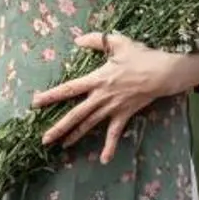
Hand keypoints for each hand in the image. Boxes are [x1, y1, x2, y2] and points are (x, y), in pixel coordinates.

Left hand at [31, 32, 198, 161]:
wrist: (163, 73)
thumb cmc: (141, 56)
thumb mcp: (118, 42)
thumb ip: (96, 40)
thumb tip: (77, 39)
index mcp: (97, 79)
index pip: (69, 89)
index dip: (51, 96)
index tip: (35, 103)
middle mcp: (101, 97)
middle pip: (75, 115)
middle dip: (59, 127)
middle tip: (44, 140)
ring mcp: (112, 108)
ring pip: (90, 125)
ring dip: (75, 136)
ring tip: (61, 147)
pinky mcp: (124, 115)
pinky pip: (115, 133)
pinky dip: (110, 146)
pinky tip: (104, 160)